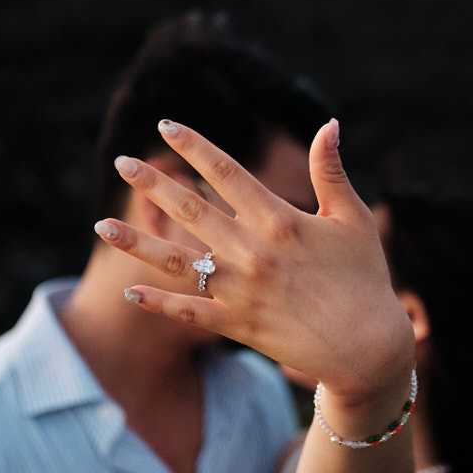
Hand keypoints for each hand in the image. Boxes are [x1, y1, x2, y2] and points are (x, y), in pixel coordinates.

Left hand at [96, 119, 414, 400]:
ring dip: (137, 242)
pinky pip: (188, 312)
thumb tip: (328, 124)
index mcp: (280, 220)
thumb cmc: (365, 279)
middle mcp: (253, 252)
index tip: (166, 125)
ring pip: (177, 261)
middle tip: (122, 162)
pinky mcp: (237, 325)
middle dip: (152, 184)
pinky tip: (130, 291)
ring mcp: (241, 291)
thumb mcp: (352, 219)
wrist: (370, 348)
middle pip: (190, 210)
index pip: (226, 173)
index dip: (194, 146)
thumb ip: (331, 172)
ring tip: (102, 225)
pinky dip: (159, 303)